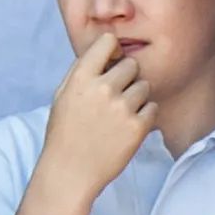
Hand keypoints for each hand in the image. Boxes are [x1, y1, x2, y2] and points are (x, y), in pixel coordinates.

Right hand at [37, 27, 159, 196]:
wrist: (70, 172)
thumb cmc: (64, 134)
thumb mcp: (62, 95)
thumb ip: (81, 70)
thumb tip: (105, 49)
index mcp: (81, 78)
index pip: (108, 41)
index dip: (112, 51)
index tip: (111, 64)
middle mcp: (103, 89)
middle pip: (132, 64)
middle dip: (126, 78)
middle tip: (114, 98)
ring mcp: (122, 108)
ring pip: (144, 86)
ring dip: (136, 97)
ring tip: (119, 115)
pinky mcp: (138, 127)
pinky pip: (152, 107)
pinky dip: (144, 116)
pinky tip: (127, 127)